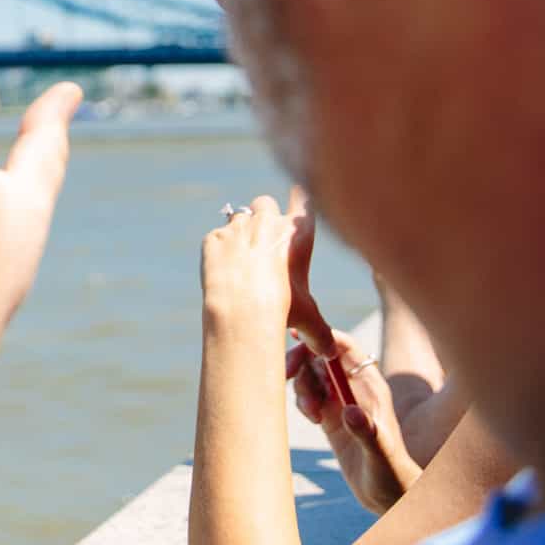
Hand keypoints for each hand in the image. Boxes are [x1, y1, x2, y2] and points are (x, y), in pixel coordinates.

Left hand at [199, 188, 333, 353]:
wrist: (241, 305)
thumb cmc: (282, 308)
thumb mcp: (308, 319)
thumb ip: (320, 332)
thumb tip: (331, 352)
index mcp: (296, 232)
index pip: (303, 199)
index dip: (300, 196)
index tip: (298, 192)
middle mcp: (267, 221)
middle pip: (265, 203)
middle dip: (263, 216)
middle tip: (261, 240)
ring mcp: (237, 226)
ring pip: (237, 217)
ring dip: (239, 234)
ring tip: (241, 262)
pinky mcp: (213, 238)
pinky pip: (216, 238)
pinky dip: (218, 251)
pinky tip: (222, 273)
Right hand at [290, 331, 426, 513]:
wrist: (387, 495)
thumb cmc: (390, 475)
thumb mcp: (380, 455)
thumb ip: (367, 432)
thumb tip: (349, 411)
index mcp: (370, 385)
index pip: (345, 347)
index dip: (323, 336)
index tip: (298, 335)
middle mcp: (355, 386)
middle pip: (321, 354)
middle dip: (301, 359)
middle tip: (287, 375)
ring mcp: (341, 399)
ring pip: (311, 373)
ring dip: (301, 385)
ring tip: (311, 413)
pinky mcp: (330, 414)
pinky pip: (308, 393)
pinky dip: (302, 400)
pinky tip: (313, 419)